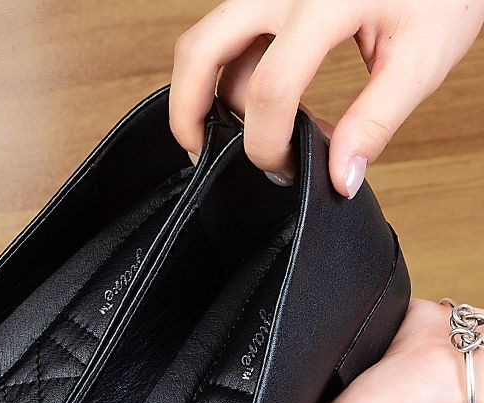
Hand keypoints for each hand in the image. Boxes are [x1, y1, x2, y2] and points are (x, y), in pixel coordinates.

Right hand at [170, 0, 483, 196]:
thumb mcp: (423, 57)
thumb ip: (376, 121)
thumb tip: (340, 176)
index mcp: (324, 2)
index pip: (271, 89)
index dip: (268, 145)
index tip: (285, 170)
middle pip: (201, 51)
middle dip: (188, 112)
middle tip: (201, 154)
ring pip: (204, 40)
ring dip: (203, 92)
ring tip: (228, 133)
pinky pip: (225, 31)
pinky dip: (225, 71)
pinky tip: (251, 100)